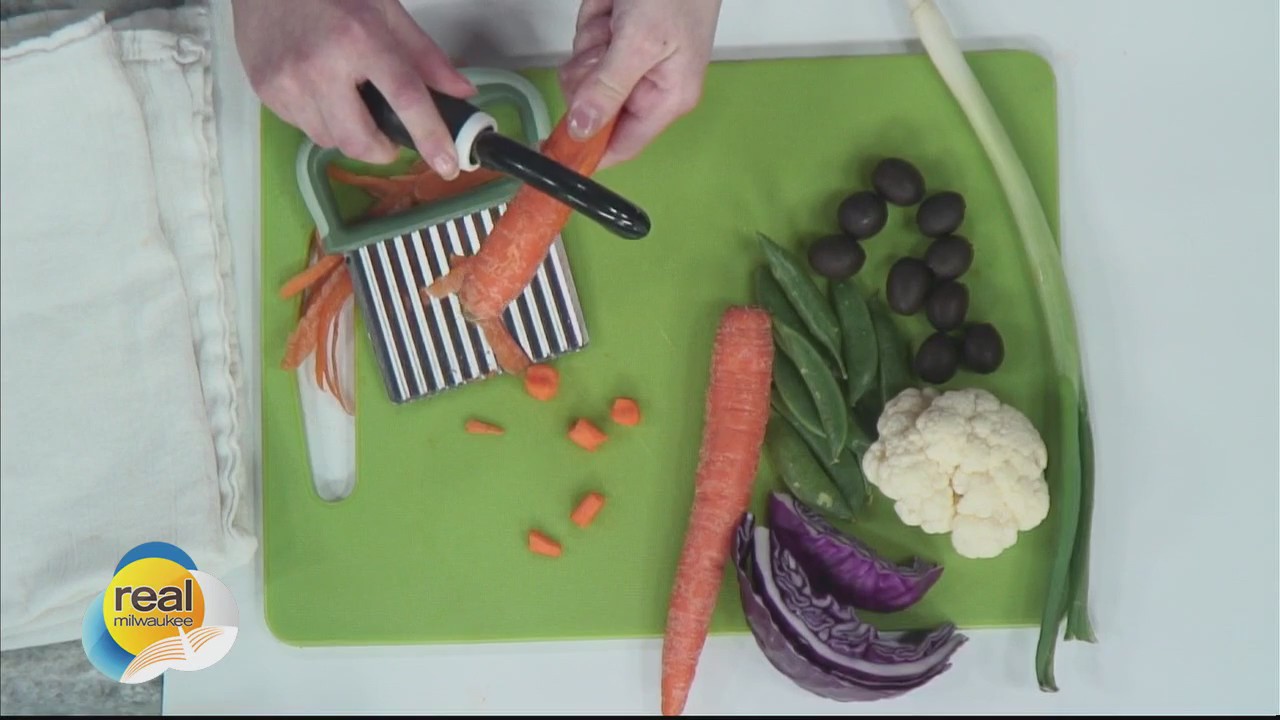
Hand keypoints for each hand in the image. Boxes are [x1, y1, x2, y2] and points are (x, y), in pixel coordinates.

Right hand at [231, 0, 473, 176]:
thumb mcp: (385, 11)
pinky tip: (321, 92)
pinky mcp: (266, 93)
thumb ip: (425, 56)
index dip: (430, 135)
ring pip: (331, 141)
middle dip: (383, 150)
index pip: (404, 97)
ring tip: (351, 101)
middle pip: (360, 141)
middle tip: (391, 135)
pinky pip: (305, 128)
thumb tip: (461, 92)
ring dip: (351, 134)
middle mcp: (320, 65)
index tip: (448, 162)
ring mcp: (288, 82)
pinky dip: (323, 121)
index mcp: (359, 38)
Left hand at [559, 0, 721, 167]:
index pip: (621, 146)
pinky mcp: (615, 41)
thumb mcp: (639, 42)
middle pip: (594, 110)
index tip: (554, 147)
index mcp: (666, 99)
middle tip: (605, 44)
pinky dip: (591, 24)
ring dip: (590, 44)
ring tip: (616, 17)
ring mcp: (628, 64)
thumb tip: (582, 130)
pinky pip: (585, 46)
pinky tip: (611, 8)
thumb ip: (608, 89)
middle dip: (589, 75)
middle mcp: (648, 88)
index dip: (588, 151)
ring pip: (584, 75)